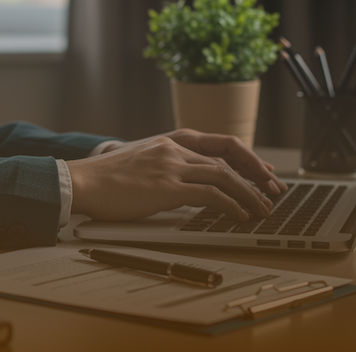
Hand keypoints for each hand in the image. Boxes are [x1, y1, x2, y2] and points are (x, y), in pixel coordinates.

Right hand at [67, 131, 283, 221]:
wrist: (82, 181)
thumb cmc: (107, 178)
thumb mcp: (143, 162)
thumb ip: (168, 166)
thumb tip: (190, 186)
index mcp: (171, 140)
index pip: (220, 144)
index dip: (246, 157)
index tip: (263, 170)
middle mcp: (175, 149)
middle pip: (228, 159)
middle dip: (256, 176)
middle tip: (274, 191)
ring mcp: (171, 166)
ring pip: (224, 176)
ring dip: (248, 194)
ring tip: (262, 209)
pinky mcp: (166, 187)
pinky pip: (209, 194)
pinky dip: (229, 204)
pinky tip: (239, 215)